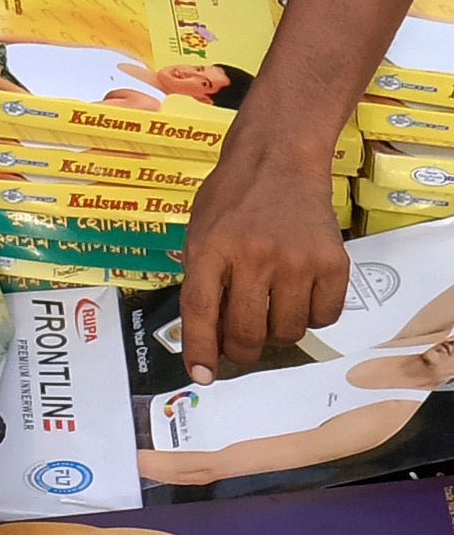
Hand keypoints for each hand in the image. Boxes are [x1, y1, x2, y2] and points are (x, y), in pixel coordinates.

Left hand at [181, 120, 359, 374]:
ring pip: (288, 332)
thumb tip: (207, 337)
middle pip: (248, 333)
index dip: (201, 349)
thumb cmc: (232, 197)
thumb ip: (202, 278)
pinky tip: (300, 293)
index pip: (201, 310)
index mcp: (210, 247)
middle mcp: (253, 257)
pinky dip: (311, 316)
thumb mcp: (200, 230)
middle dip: (242, 349)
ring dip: (277, 332)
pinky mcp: (333, 265)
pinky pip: (324, 318)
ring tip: (271, 304)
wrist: (279, 159)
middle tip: (242, 343)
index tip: (202, 376)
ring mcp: (296, 262)